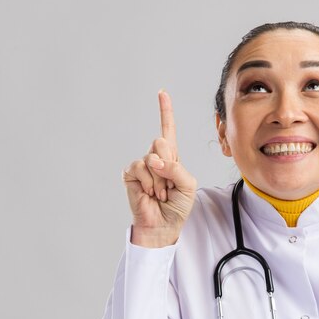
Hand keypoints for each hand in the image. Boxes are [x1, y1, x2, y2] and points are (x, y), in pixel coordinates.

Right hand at [122, 90, 196, 244]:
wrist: (163, 224)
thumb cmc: (177, 206)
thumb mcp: (188, 185)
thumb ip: (178, 168)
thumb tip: (155, 160)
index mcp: (172, 157)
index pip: (168, 130)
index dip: (165, 111)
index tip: (162, 93)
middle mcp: (156, 157)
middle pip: (161, 141)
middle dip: (169, 165)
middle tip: (169, 186)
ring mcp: (142, 165)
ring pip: (152, 156)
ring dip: (160, 179)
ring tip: (161, 193)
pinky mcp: (130, 173)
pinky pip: (140, 167)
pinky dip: (149, 182)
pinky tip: (150, 193)